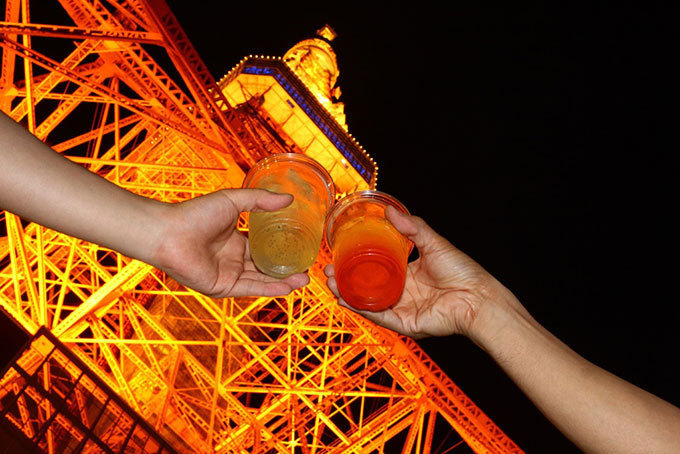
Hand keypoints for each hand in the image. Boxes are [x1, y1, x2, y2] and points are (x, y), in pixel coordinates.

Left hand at [153, 189, 309, 297]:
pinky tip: (287, 287)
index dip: (281, 250)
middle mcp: (231, 259)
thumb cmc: (194, 214)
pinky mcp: (222, 287)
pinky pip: (249, 289)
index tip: (300, 249)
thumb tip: (288, 198)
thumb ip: (260, 201)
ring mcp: (227, 274)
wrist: (169, 232)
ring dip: (282, 282)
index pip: (262, 249)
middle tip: (307, 268)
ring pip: (260, 280)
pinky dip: (269, 288)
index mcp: (234, 241)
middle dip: (286, 270)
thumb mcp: (233, 200)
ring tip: (304, 280)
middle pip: (264, 267)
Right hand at [324, 206, 512, 338]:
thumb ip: (412, 227)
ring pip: (368, 302)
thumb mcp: (432, 243)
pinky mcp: (405, 323)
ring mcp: (403, 308)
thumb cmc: (463, 272)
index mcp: (408, 275)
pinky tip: (346, 299)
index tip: (340, 255)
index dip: (357, 263)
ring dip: (347, 294)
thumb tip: (390, 211)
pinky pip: (379, 315)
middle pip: (367, 287)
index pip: (377, 269)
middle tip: (328, 271)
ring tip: (330, 282)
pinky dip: (361, 308)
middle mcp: (403, 292)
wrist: (478, 297)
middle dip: (345, 280)